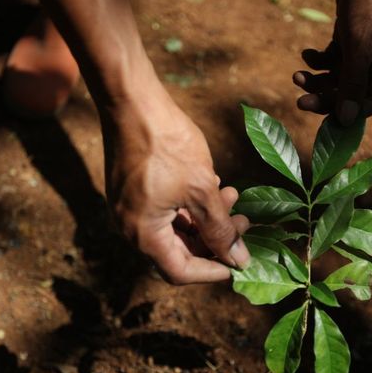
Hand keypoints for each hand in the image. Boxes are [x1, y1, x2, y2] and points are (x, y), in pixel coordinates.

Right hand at [103, 85, 250, 283]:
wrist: (132, 100)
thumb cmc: (167, 145)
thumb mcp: (202, 190)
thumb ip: (221, 230)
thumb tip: (240, 260)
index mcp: (143, 234)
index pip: (181, 272)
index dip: (214, 270)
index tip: (241, 260)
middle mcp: (130, 228)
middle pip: (177, 251)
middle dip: (214, 239)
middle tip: (244, 222)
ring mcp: (127, 208)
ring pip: (173, 229)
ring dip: (205, 219)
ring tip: (233, 196)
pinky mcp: (130, 190)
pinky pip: (163, 211)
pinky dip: (189, 205)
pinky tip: (211, 185)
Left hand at [294, 0, 371, 124]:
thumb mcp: (360, 42)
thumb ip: (353, 81)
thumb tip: (347, 119)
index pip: (370, 102)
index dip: (344, 111)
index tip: (316, 111)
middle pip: (352, 91)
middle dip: (325, 95)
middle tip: (299, 100)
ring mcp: (368, 46)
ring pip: (339, 76)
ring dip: (317, 79)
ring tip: (297, 75)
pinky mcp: (353, 33)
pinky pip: (334, 58)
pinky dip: (319, 60)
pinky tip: (306, 54)